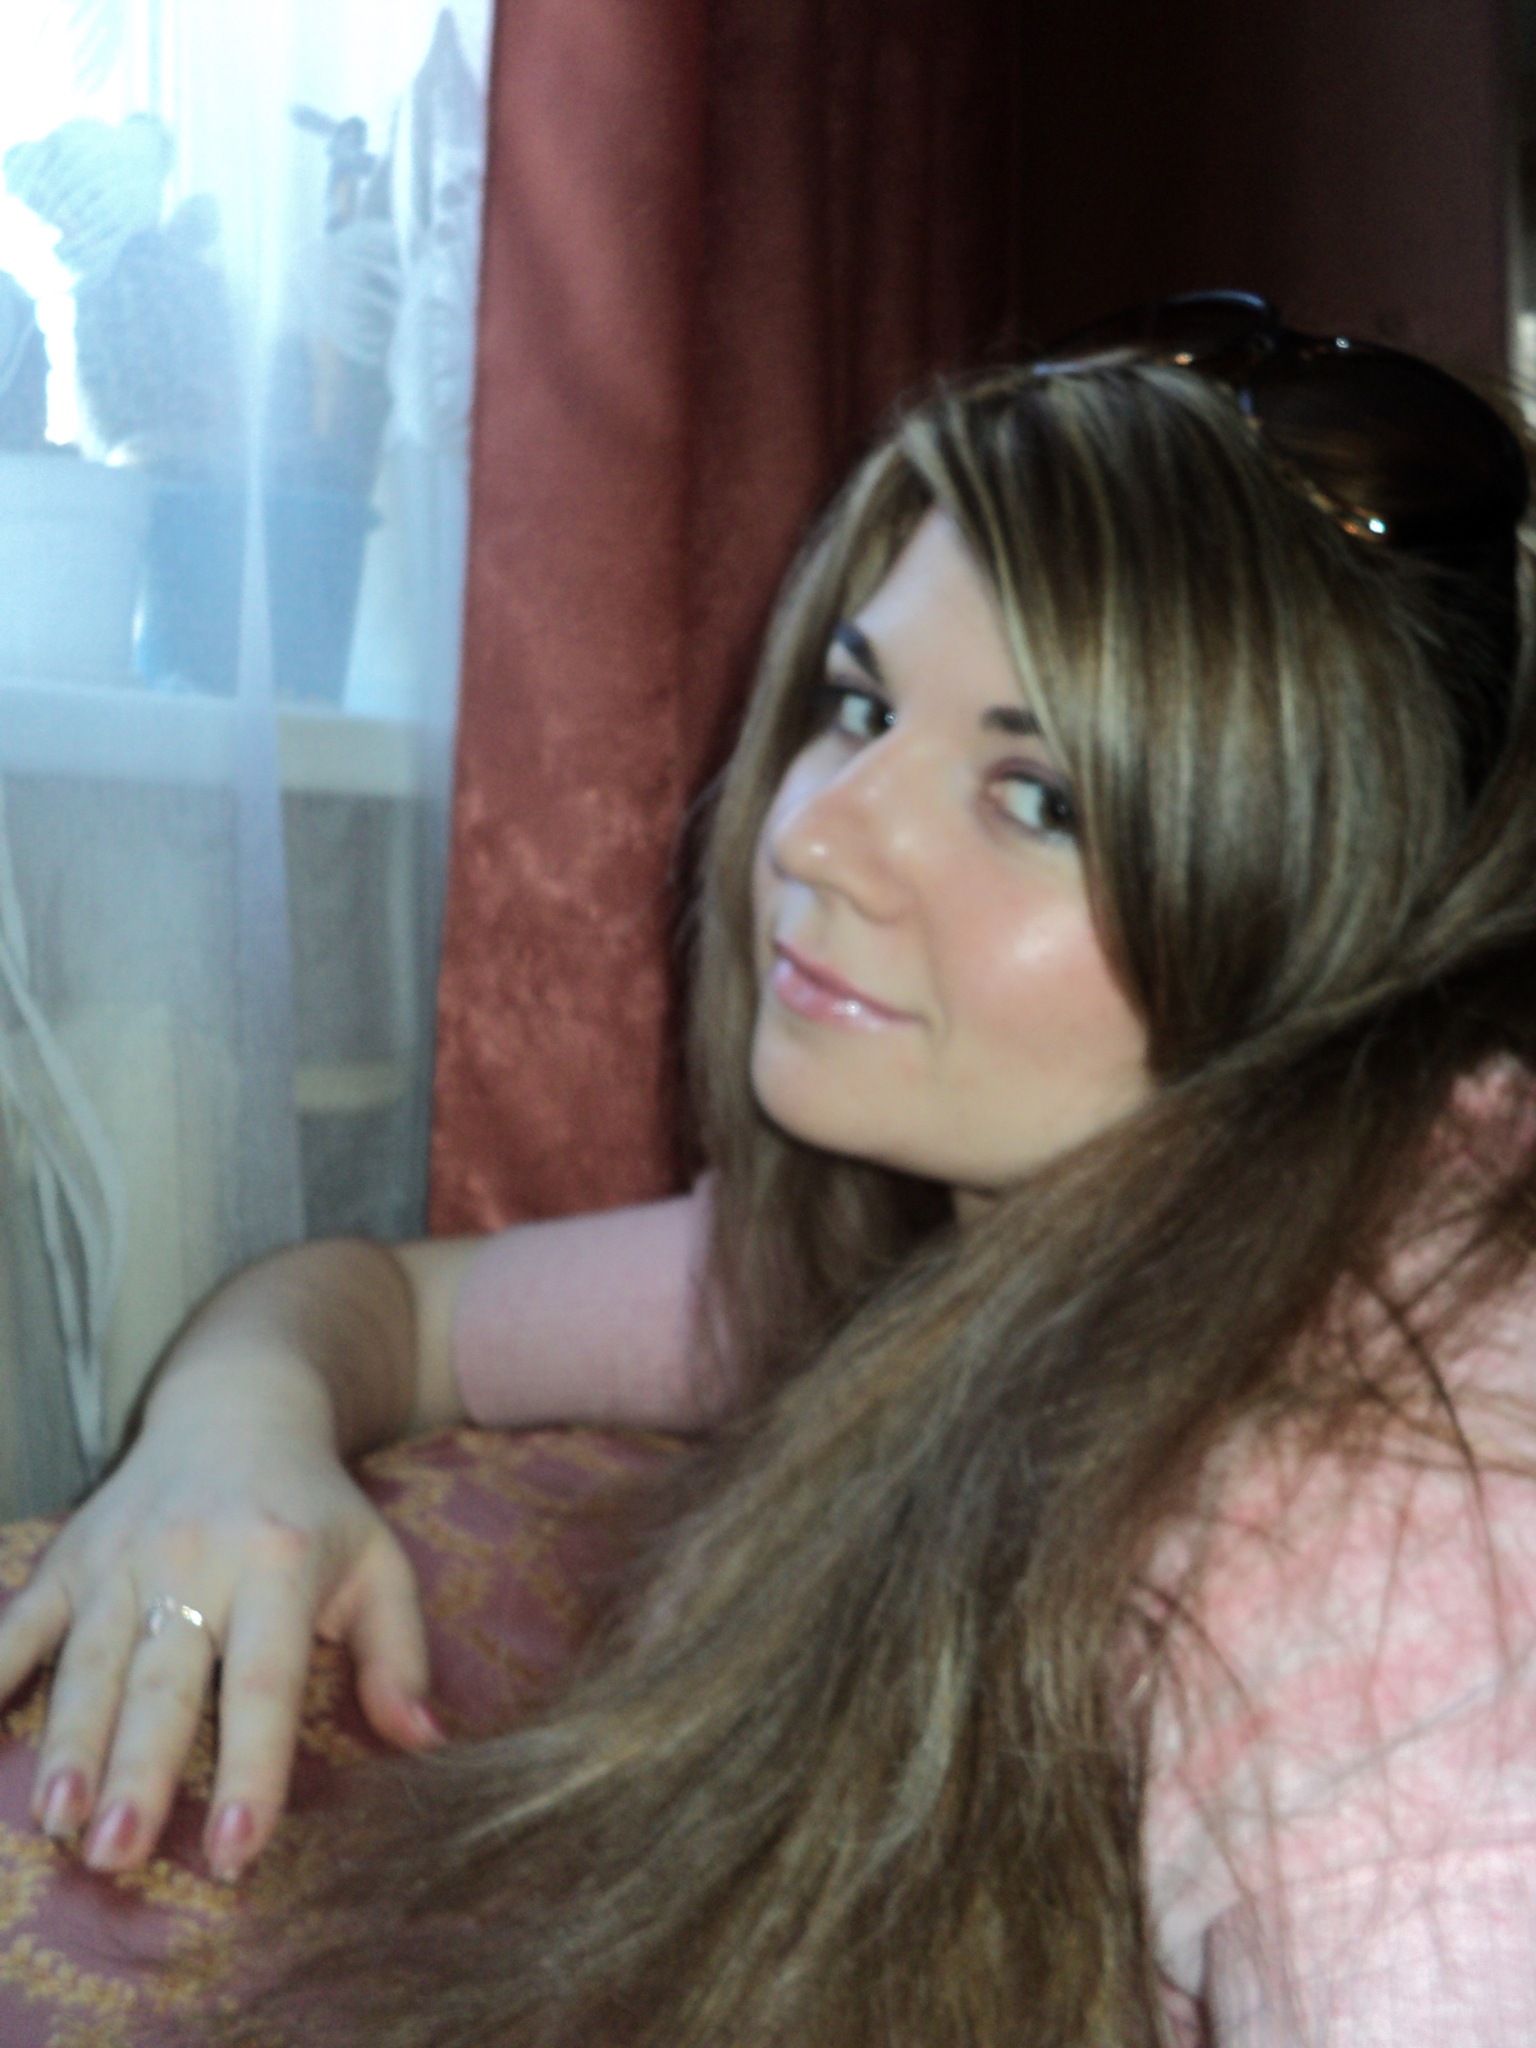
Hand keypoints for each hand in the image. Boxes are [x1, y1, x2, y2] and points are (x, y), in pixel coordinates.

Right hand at [0, 1415, 439, 1882]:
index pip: (264, 1682)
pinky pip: (20, 1619)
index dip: (250, 1767)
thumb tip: (424, 1741)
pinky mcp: (71, 1554)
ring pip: (90, 1661)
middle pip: (164, 1681)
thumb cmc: (315, 1507)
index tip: (234, 1849)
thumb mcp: (378, 1562)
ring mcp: (124, 1556)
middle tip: (117, 1853)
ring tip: (56, 1819)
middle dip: (138, 1770)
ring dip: (69, 1743)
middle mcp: (197, 1559)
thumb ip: (400, 1654)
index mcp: (280, 1564)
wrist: (239, 1406)